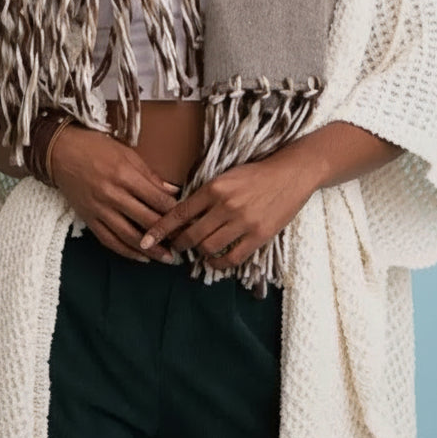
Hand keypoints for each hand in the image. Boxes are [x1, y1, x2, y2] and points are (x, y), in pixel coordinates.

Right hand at [51, 124, 180, 264]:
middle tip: (184, 243)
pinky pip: (109, 241)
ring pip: (129, 236)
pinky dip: (126, 252)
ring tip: (167, 258)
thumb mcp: (127, 154)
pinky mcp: (88, 219)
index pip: (157, 199)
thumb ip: (150, 176)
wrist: (60, 152)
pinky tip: (141, 257)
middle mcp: (112, 195)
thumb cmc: (96, 147)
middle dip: (168, 234)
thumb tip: (173, 191)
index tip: (189, 219)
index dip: (176, 212)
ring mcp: (99, 209)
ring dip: (150, 250)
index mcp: (125, 175)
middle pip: (147, 220)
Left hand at [138, 149, 314, 269]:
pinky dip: (218, 263)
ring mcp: (243, 222)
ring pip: (209, 248)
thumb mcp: (225, 176)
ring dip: (199, 252)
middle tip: (176, 246)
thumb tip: (181, 215)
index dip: (160, 229)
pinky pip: (232, 258)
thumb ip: (205, 195)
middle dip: (179, 244)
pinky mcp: (259, 235)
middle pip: (191, 235)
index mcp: (214, 187)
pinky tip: (214, 260)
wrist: (290, 174)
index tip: (146, 240)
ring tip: (199, 250)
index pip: (180, 212)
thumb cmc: (255, 174)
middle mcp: (226, 205)